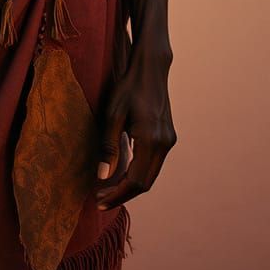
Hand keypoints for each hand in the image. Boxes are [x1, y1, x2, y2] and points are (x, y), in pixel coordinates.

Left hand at [94, 52, 175, 208]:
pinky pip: (154, 163)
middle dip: (123, 194)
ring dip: (131, 185)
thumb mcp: (112, 113)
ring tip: (108, 188)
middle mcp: (164, 144)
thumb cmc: (128, 87)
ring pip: (151, 175)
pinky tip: (123, 172)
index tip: (99, 200)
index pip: (135, 181)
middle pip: (145, 183)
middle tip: (101, 199)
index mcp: (151, 140)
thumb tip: (103, 176)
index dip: (118, 194)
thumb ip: (108, 145)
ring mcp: (169, 141)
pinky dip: (139, 173)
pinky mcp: (169, 137)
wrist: (151, 69)